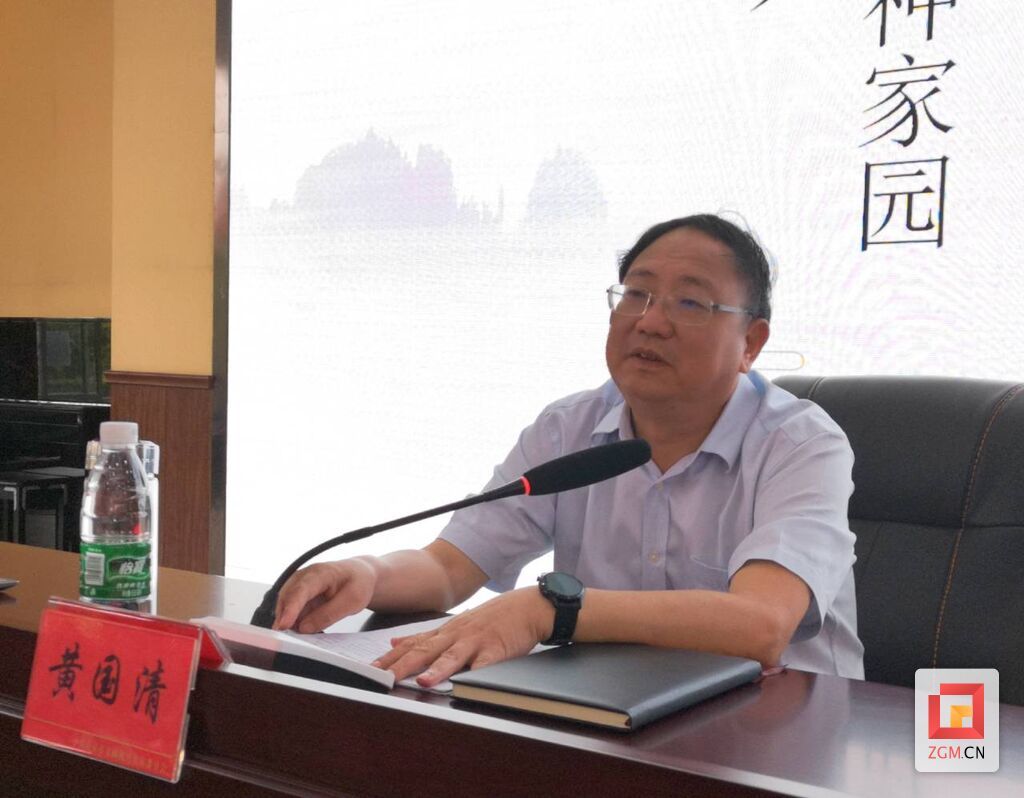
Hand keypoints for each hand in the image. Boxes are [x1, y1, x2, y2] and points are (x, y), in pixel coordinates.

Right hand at [273, 559, 376, 631]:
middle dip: (283, 618)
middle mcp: (305, 577)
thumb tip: (304, 628)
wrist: (360, 575)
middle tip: (287, 640)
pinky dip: (294, 623)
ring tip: (300, 639)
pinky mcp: (298, 597)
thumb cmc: (358, 583)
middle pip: (286, 598)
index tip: (284, 625)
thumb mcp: (352, 601)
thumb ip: (329, 614)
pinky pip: (291, 612)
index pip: (301, 590)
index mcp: (321, 573)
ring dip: (288, 623)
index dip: (291, 608)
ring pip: (285, 606)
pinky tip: (304, 633)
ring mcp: (299, 586)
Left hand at [373, 586, 553, 687]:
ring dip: (436, 669)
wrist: (527, 607)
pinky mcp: (497, 649)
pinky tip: (466, 682)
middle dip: (402, 665)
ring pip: (452, 656)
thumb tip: (395, 642)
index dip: (390, 657)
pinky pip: (485, 664)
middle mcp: (455, 635)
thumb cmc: (491, 619)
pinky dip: (474, 674)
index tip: (370, 670)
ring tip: (421, 680)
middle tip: (382, 678)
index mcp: (444, 632)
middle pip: (425, 651)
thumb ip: (426, 636)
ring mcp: (476, 641)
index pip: (411, 645)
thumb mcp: (455, 624)